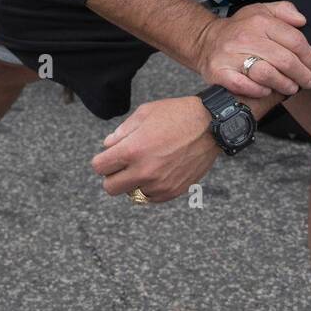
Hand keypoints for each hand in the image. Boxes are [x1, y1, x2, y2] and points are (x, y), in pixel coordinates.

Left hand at [91, 96, 219, 203]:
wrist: (211, 125)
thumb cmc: (177, 115)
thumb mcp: (145, 113)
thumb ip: (121, 132)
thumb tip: (107, 146)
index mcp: (133, 150)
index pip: (100, 167)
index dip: (102, 160)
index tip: (110, 156)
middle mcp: (145, 171)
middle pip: (110, 188)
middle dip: (113, 175)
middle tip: (124, 164)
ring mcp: (160, 184)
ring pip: (131, 194)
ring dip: (133, 182)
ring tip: (146, 164)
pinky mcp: (173, 191)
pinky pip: (151, 197)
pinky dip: (150, 187)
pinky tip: (159, 171)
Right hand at [194, 0, 310, 99]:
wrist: (205, 41)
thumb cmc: (239, 29)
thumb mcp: (261, 11)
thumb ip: (284, 10)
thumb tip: (301, 20)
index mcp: (259, 21)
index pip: (294, 40)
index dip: (309, 56)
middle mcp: (245, 37)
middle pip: (284, 60)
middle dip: (302, 74)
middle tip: (308, 81)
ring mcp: (230, 55)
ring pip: (267, 74)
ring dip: (284, 84)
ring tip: (291, 87)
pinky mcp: (219, 72)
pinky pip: (244, 85)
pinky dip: (259, 90)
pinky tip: (267, 90)